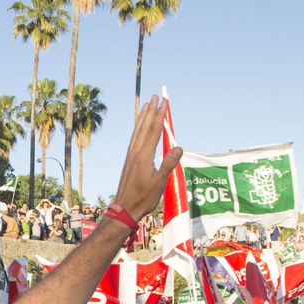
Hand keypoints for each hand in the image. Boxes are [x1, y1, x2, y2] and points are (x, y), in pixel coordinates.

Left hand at [109, 96, 182, 218]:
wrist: (124, 208)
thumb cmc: (143, 197)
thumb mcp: (159, 182)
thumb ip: (169, 164)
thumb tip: (179, 147)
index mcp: (144, 155)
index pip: (154, 130)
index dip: (160, 115)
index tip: (164, 102)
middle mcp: (135, 152)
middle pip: (144, 126)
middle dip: (151, 111)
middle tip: (155, 96)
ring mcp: (131, 155)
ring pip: (138, 131)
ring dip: (143, 117)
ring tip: (147, 105)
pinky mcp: (129, 160)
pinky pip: (134, 138)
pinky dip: (138, 128)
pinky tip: (140, 127)